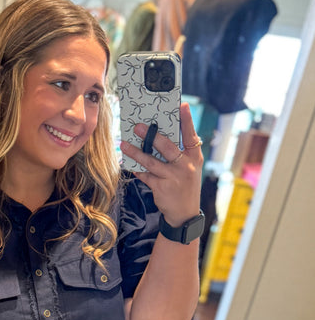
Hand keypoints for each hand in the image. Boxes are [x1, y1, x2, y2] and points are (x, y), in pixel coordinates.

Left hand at [120, 102, 202, 226]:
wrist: (184, 213)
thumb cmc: (185, 185)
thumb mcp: (190, 168)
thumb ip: (182, 153)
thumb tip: (162, 135)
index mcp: (195, 158)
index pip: (191, 136)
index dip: (187, 120)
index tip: (182, 105)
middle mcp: (185, 166)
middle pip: (167, 147)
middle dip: (152, 135)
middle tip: (139, 126)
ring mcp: (173, 177)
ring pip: (151, 161)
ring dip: (136, 152)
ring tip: (124, 145)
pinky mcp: (161, 187)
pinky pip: (145, 175)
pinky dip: (137, 170)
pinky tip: (129, 164)